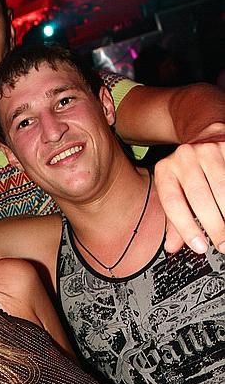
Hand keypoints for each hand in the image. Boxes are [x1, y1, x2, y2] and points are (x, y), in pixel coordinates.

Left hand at [154, 136, 224, 254]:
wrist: (203, 136)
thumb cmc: (186, 173)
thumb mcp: (174, 192)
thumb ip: (173, 220)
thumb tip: (172, 248)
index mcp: (165, 171)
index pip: (174, 203)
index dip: (186, 228)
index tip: (200, 247)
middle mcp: (184, 158)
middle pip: (199, 196)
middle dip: (213, 225)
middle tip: (222, 246)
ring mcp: (207, 150)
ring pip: (222, 186)